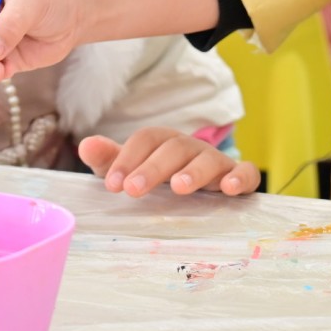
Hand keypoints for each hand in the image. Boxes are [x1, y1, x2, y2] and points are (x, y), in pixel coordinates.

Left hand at [78, 128, 259, 197]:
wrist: (206, 191)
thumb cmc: (162, 178)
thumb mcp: (133, 170)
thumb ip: (109, 160)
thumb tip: (85, 145)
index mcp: (163, 142)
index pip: (146, 140)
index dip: (127, 158)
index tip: (112, 185)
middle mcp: (190, 147)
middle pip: (173, 148)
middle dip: (152, 168)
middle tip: (133, 190)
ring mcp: (216, 162)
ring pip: (208, 158)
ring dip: (193, 171)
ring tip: (178, 188)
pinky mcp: (239, 178)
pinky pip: (246, 173)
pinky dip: (240, 177)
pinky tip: (229, 189)